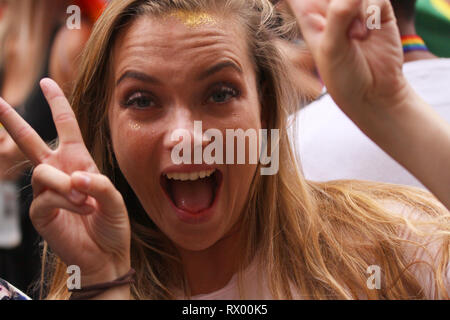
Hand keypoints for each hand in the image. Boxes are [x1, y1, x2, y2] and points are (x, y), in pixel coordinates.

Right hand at [0, 78, 130, 286]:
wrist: (106, 254)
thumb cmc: (112, 224)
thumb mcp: (114, 198)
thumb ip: (97, 183)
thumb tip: (73, 177)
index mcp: (78, 160)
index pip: (66, 126)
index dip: (57, 103)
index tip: (46, 82)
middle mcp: (59, 171)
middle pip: (30, 139)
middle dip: (12, 120)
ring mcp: (47, 191)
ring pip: (42, 172)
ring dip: (65, 185)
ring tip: (85, 201)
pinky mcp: (40, 211)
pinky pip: (46, 197)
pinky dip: (67, 203)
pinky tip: (82, 210)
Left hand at [286, 0, 406, 122]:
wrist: (374, 92)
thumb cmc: (343, 76)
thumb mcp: (332, 48)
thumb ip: (338, 16)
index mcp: (308, 16)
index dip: (305, 0)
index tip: (325, 24)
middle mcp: (329, 8)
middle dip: (339, 5)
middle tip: (345, 30)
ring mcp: (354, 7)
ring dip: (358, 10)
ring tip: (357, 37)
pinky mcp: (377, 9)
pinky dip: (373, 11)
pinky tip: (368, 33)